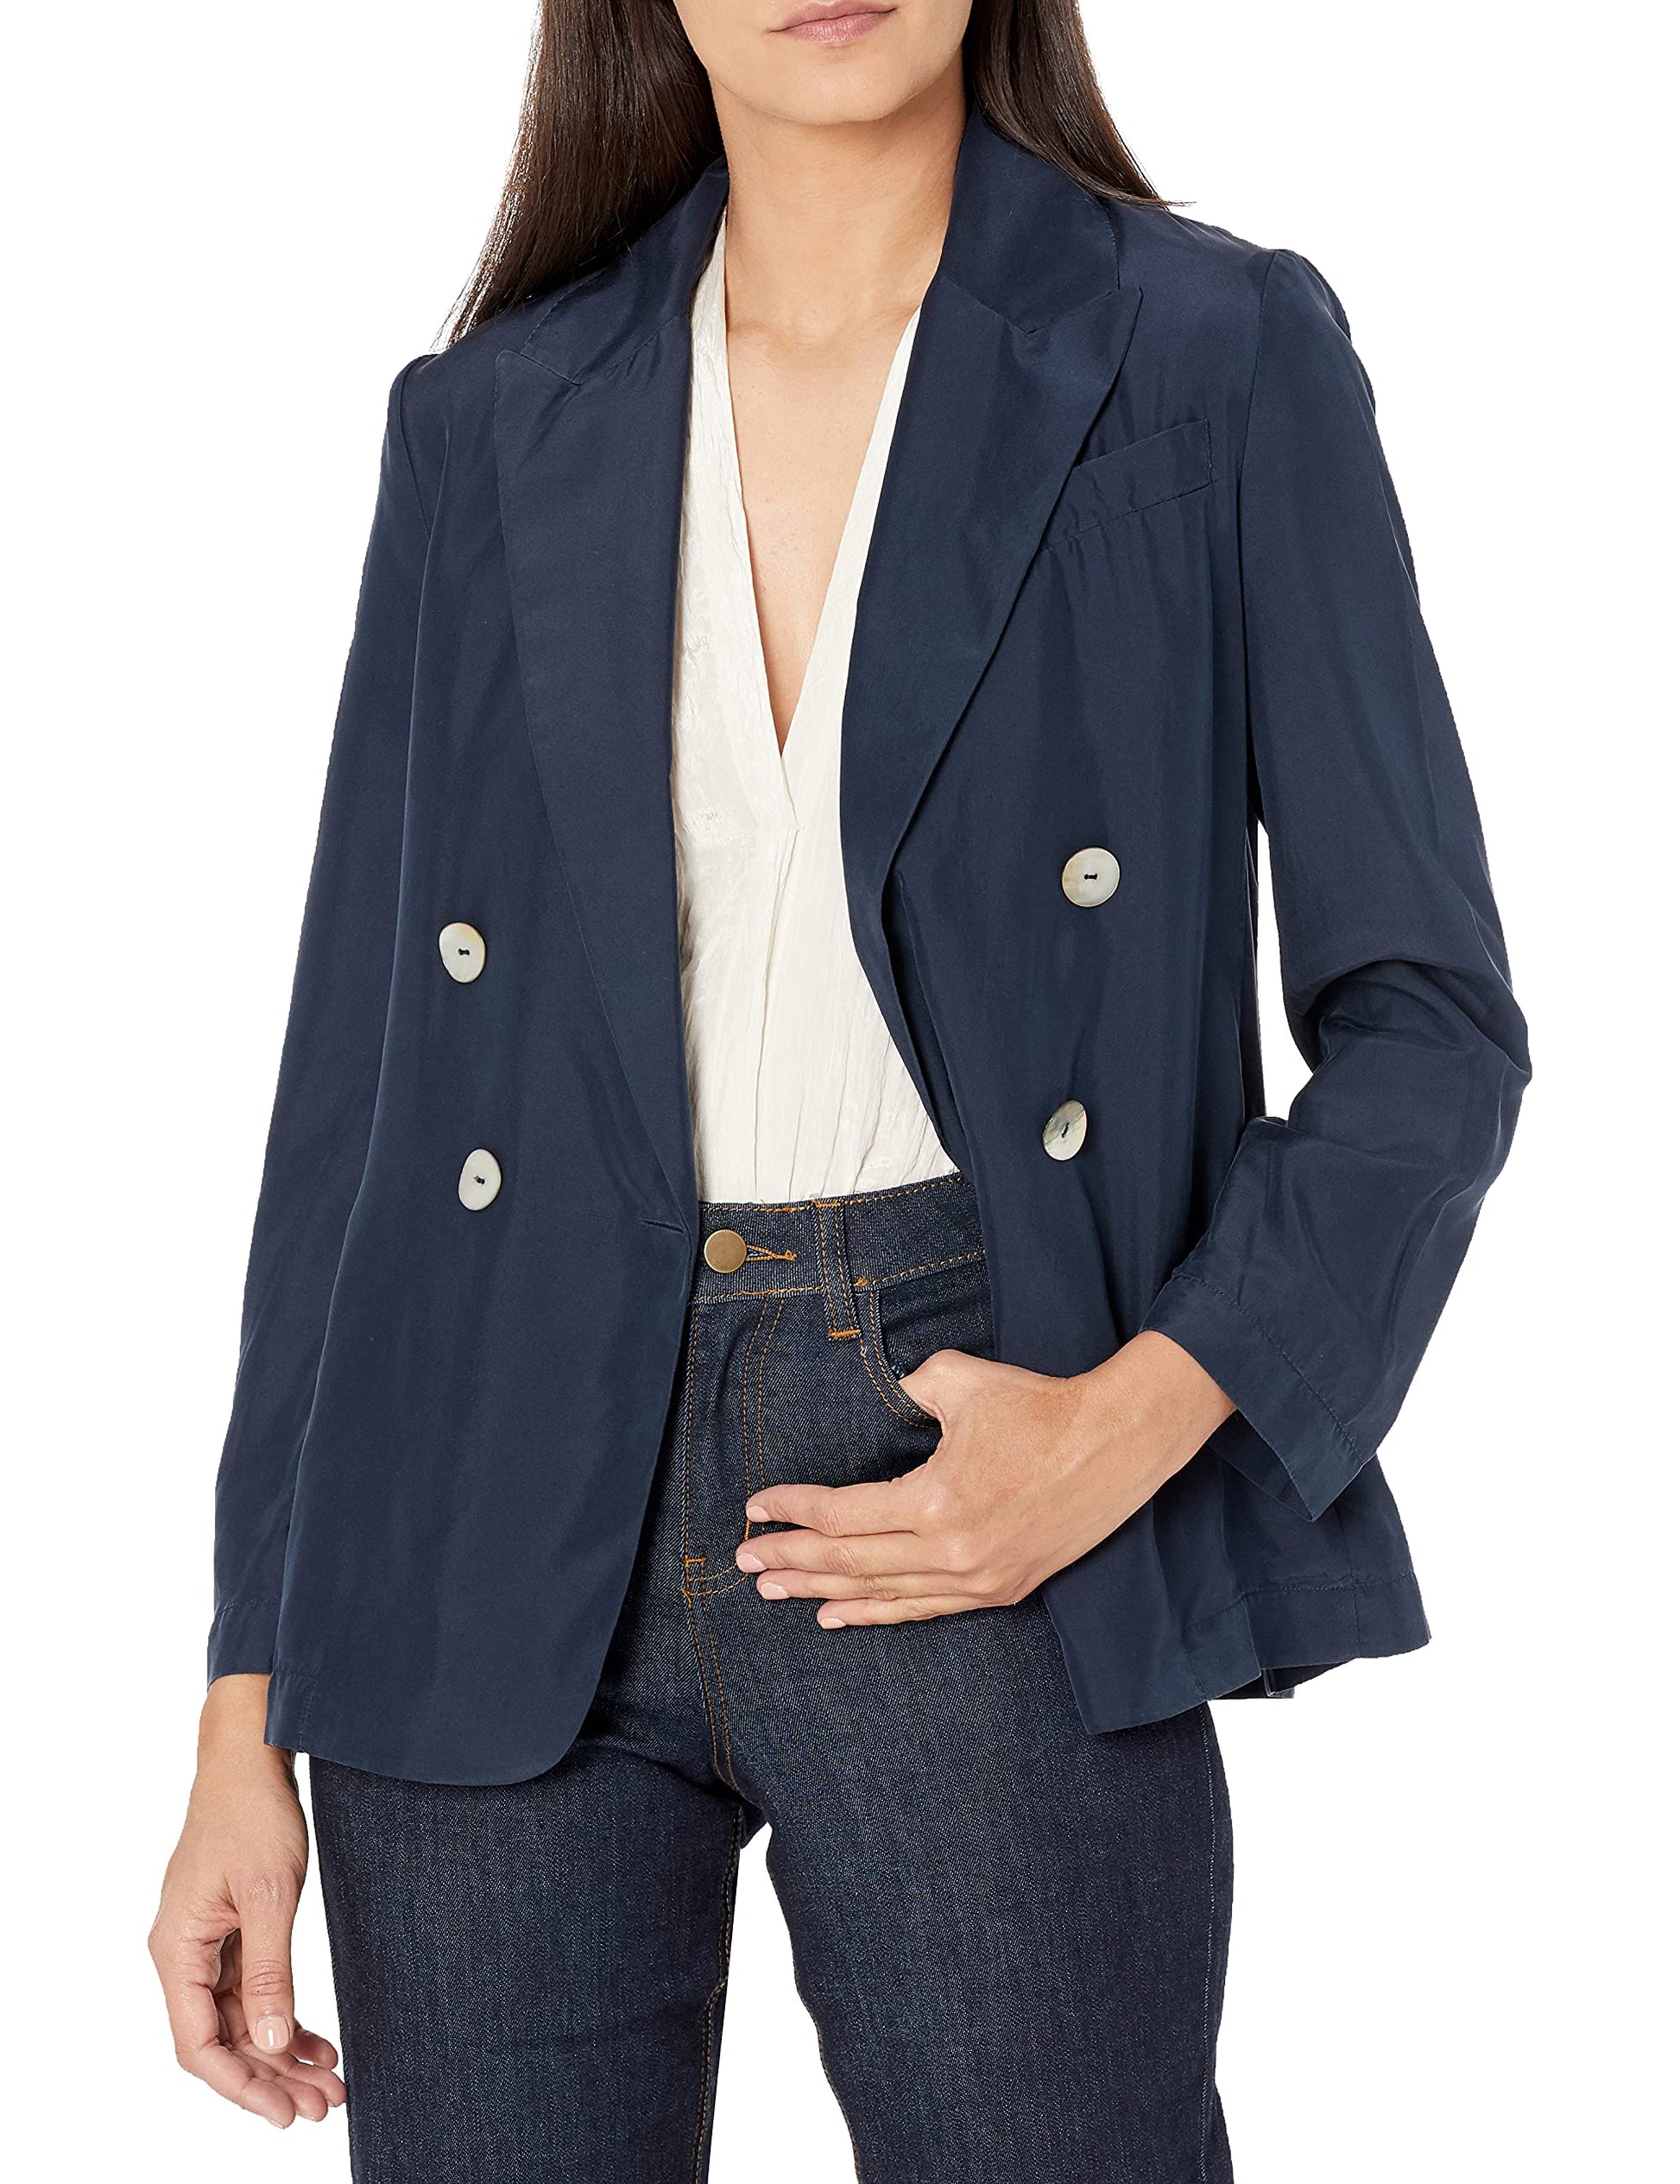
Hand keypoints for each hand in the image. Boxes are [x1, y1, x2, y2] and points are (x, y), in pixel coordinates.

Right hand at [149, 1674, 345, 2127]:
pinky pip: (252, 1989)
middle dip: (271, 2078)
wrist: (250, 1757)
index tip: (283, 2113)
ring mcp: (206, 1944)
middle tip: (324, 2106)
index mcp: (178, 1950)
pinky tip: (318, 2041)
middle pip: (223, 2039)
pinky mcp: (230, 1930)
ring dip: (283, 2052)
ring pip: (242, 2018)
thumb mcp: (269, 1894)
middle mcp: (184, 1954)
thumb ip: (269, 1970)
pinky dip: (284, 2015)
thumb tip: (271, 2042)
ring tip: (330, 2083)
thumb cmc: (253, 1815)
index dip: (241, 2086)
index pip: (200, 2045)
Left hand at [734, 1331, 1233, 1625]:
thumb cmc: (1040, 1406)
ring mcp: (977, 1578)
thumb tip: (879, 1397)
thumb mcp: (962, 1379)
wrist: (1117, 1443)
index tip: (756, 1506)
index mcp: (936, 1501)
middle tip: (744, 1558)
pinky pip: (921, 1609)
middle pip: (849, 1564)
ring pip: (880, 1595)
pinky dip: (875, 1614)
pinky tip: (836, 1615)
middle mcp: (952, 1552)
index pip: (843, 1516)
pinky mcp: (1000, 1589)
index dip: (793, 1511)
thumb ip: (907, 1388)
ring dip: (820, 1593)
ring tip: (773, 1590)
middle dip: (790, 1561)